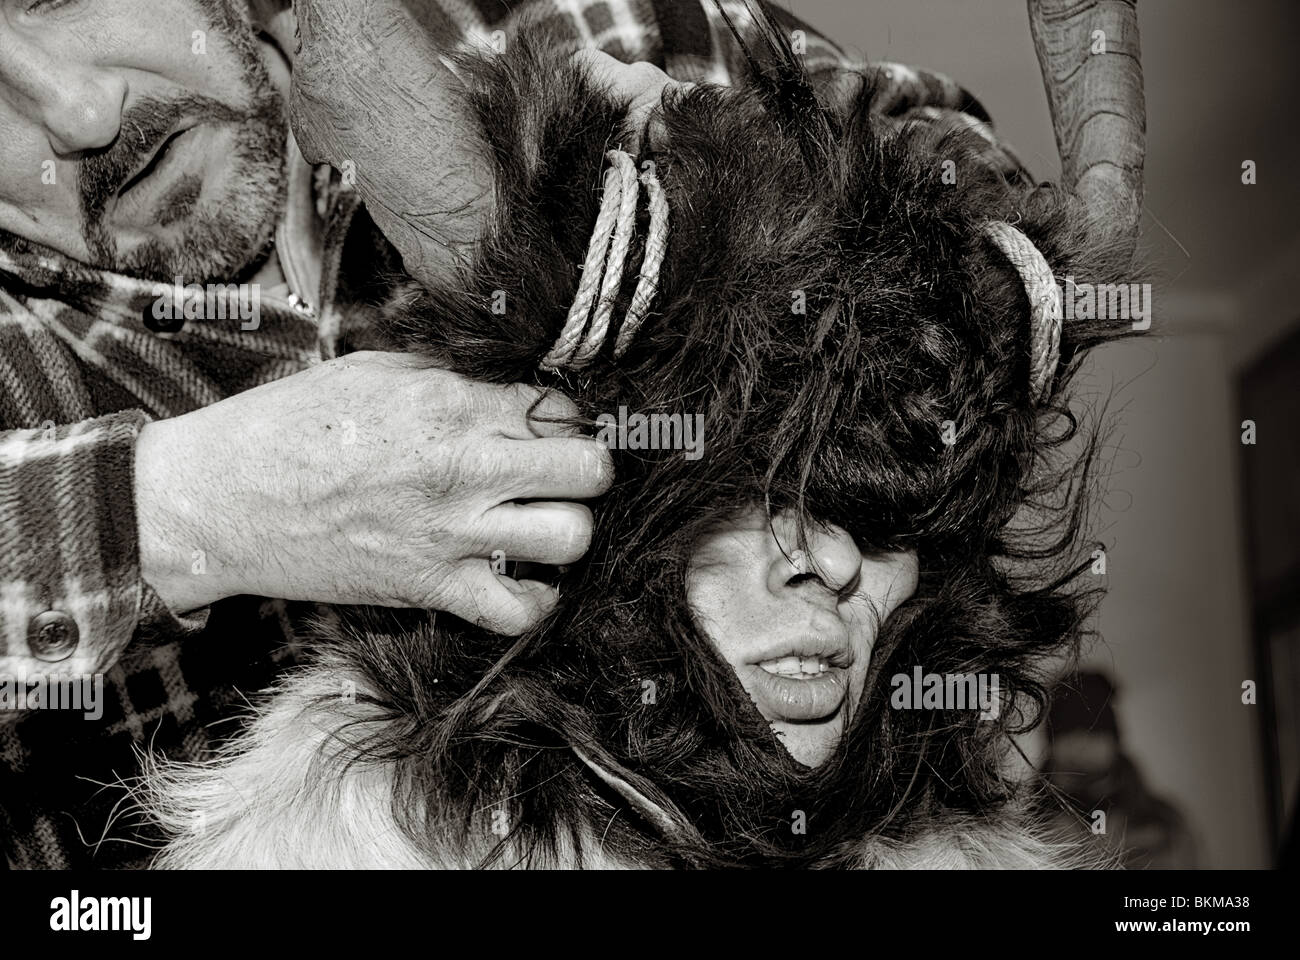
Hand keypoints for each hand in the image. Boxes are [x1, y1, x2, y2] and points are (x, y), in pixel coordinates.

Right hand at [134, 351, 611, 633]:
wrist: (222, 499)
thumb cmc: (290, 426)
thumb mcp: (374, 372)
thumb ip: (452, 378)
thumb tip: (510, 385)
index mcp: (450, 404)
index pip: (563, 409)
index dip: (571, 419)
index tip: (556, 429)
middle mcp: (462, 468)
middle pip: (589, 470)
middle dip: (592, 470)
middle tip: (567, 475)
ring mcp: (449, 533)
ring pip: (571, 538)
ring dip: (569, 532)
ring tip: (543, 524)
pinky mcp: (429, 588)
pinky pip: (518, 611)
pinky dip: (533, 601)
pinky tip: (520, 579)